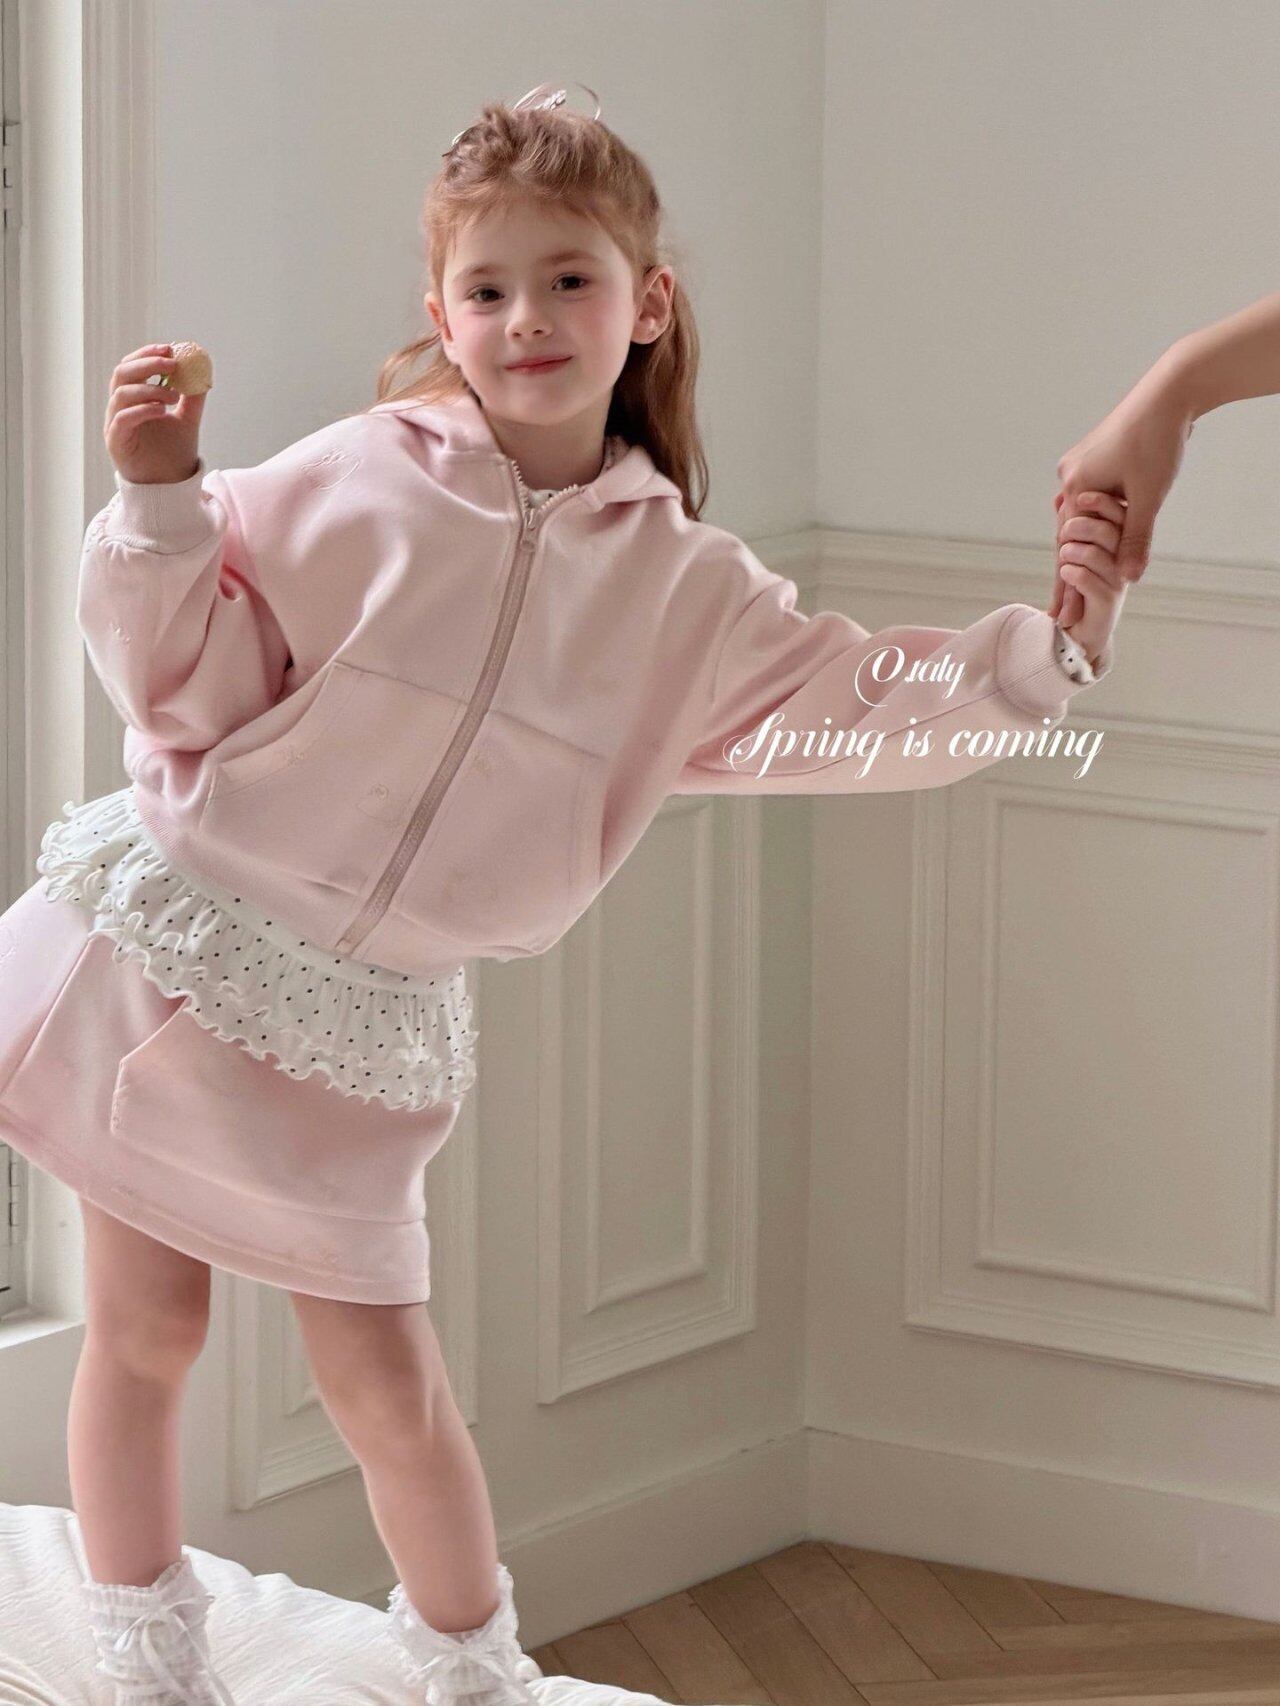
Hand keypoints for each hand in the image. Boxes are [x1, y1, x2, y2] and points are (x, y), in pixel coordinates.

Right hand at [104, 342, 205, 484]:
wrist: (170, 486)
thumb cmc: (173, 452)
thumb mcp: (188, 420)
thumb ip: (192, 397)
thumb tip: (203, 370)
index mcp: (133, 398)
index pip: (130, 367)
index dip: (146, 354)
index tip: (169, 348)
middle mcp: (119, 408)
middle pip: (121, 374)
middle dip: (146, 364)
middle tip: (171, 363)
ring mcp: (115, 425)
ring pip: (120, 395)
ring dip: (148, 388)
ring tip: (173, 396)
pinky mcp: (116, 442)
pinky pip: (123, 419)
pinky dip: (142, 410)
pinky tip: (162, 410)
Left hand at [1047, 491, 1127, 668]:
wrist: (1080, 632)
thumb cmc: (1077, 589)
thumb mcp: (1074, 553)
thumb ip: (1073, 530)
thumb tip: (1059, 499)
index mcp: (1121, 545)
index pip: (1120, 516)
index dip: (1101, 504)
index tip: (1079, 497)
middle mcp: (1124, 562)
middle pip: (1109, 533)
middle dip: (1079, 528)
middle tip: (1063, 534)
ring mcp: (1118, 582)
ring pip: (1095, 555)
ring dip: (1070, 553)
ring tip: (1062, 558)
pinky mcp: (1106, 603)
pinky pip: (1087, 579)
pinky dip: (1070, 573)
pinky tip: (1065, 573)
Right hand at [1048, 363, 1196, 621]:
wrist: (1169, 391)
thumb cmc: (1157, 440)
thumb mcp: (1148, 497)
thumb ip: (1136, 539)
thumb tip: (1128, 579)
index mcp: (1076, 487)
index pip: (1067, 548)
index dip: (1065, 584)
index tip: (1062, 614)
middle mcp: (1070, 475)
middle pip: (1068, 534)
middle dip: (1069, 569)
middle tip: (1066, 605)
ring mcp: (1079, 463)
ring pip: (1077, 514)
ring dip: (1079, 543)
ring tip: (1073, 573)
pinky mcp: (1093, 455)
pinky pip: (1086, 497)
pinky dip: (1089, 518)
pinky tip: (1088, 529)